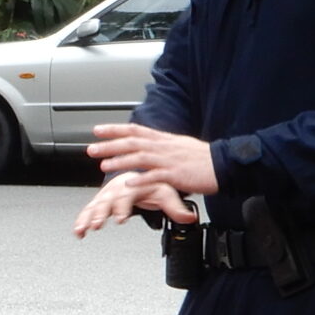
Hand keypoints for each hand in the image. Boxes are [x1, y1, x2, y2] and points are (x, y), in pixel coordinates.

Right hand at [73, 172, 194, 238]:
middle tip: (97, 224)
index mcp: (130, 185)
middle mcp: (116, 189)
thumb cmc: (148, 182)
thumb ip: (176, 207)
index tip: (120, 218)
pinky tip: (78, 232)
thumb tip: (189, 218)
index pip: (125, 196)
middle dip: (100, 213)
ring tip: (83, 229)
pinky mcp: (99, 202)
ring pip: (94, 206)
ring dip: (87, 217)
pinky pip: (87, 211)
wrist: (136, 172)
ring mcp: (106, 196)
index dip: (121, 207)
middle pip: (106, 201)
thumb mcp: (164, 193)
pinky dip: (81, 220)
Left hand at [87, 123, 219, 196]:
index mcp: (163, 139)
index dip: (115, 129)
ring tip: (104, 165)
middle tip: (91, 149)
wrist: (223, 164)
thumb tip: (144, 142)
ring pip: (141, 158)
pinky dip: (142, 180)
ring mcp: (169, 161)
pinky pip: (156, 177)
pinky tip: (129, 184)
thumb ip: (160, 144)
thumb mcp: (178, 144)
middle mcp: (163, 147)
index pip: (135, 130)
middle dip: (110, 145)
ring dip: (121, 162)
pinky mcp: (176, 175)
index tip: (97, 130)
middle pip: (132, 143)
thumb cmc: (202, 157)